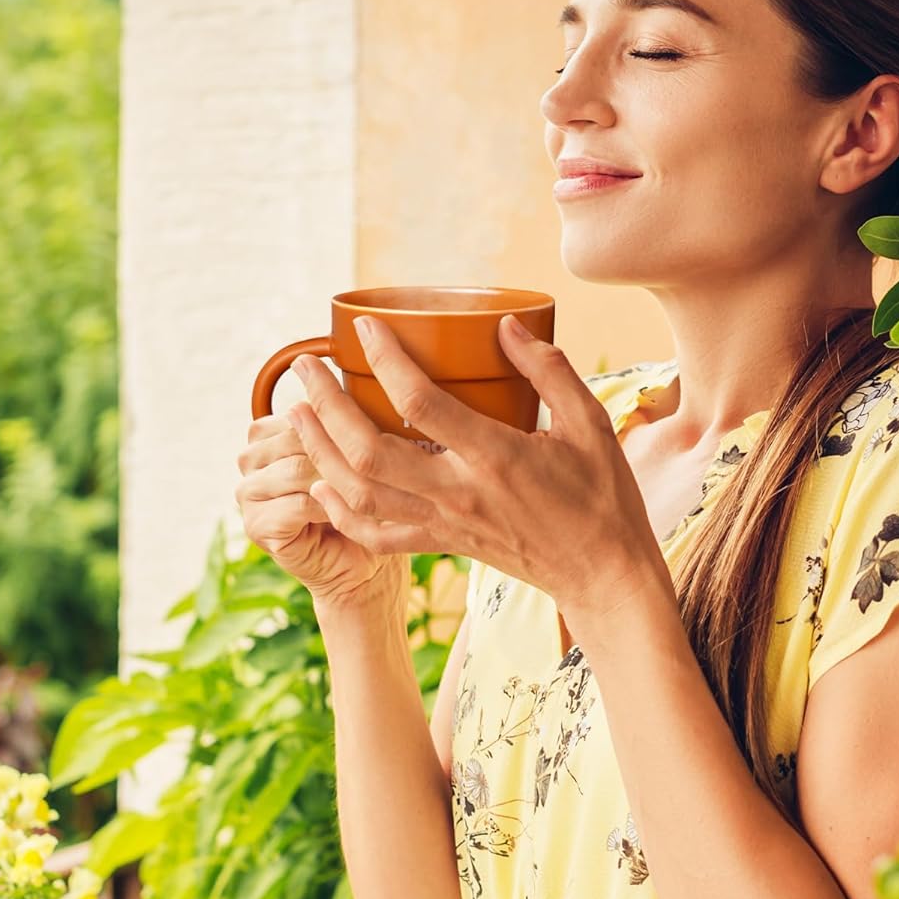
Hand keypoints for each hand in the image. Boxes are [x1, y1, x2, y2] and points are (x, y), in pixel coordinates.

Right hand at [234, 409, 406, 611]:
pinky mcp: (256, 526)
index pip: (300, 410)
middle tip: (375, 471)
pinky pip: (296, 504)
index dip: (340, 425)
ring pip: (297, 470)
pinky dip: (329, 510)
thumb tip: (362, 383)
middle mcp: (249, 458)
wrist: (363, 562)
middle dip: (340, 455)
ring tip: (365, 492)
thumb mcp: (359, 452)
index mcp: (266, 431)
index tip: (377, 441)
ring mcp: (247, 493)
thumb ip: (347, 420)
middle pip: (297, 437)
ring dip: (337, 482)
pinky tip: (349, 514)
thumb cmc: (366, 501)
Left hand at [283, 314, 665, 619]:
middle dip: (327, 407)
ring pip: (360, 493)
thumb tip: (507, 325)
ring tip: (296, 413)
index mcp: (496, 456)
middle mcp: (460, 493)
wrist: (602, 573)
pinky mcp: (443, 545)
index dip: (387, 361)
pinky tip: (319, 484)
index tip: (367, 329)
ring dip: (319, 452)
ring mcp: (446, 524)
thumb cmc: (602, 494)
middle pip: (369, 451)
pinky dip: (340, 512)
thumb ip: (549, 371)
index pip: (421, 404)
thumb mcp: (591, 423)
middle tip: (305, 368)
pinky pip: (377, 535)